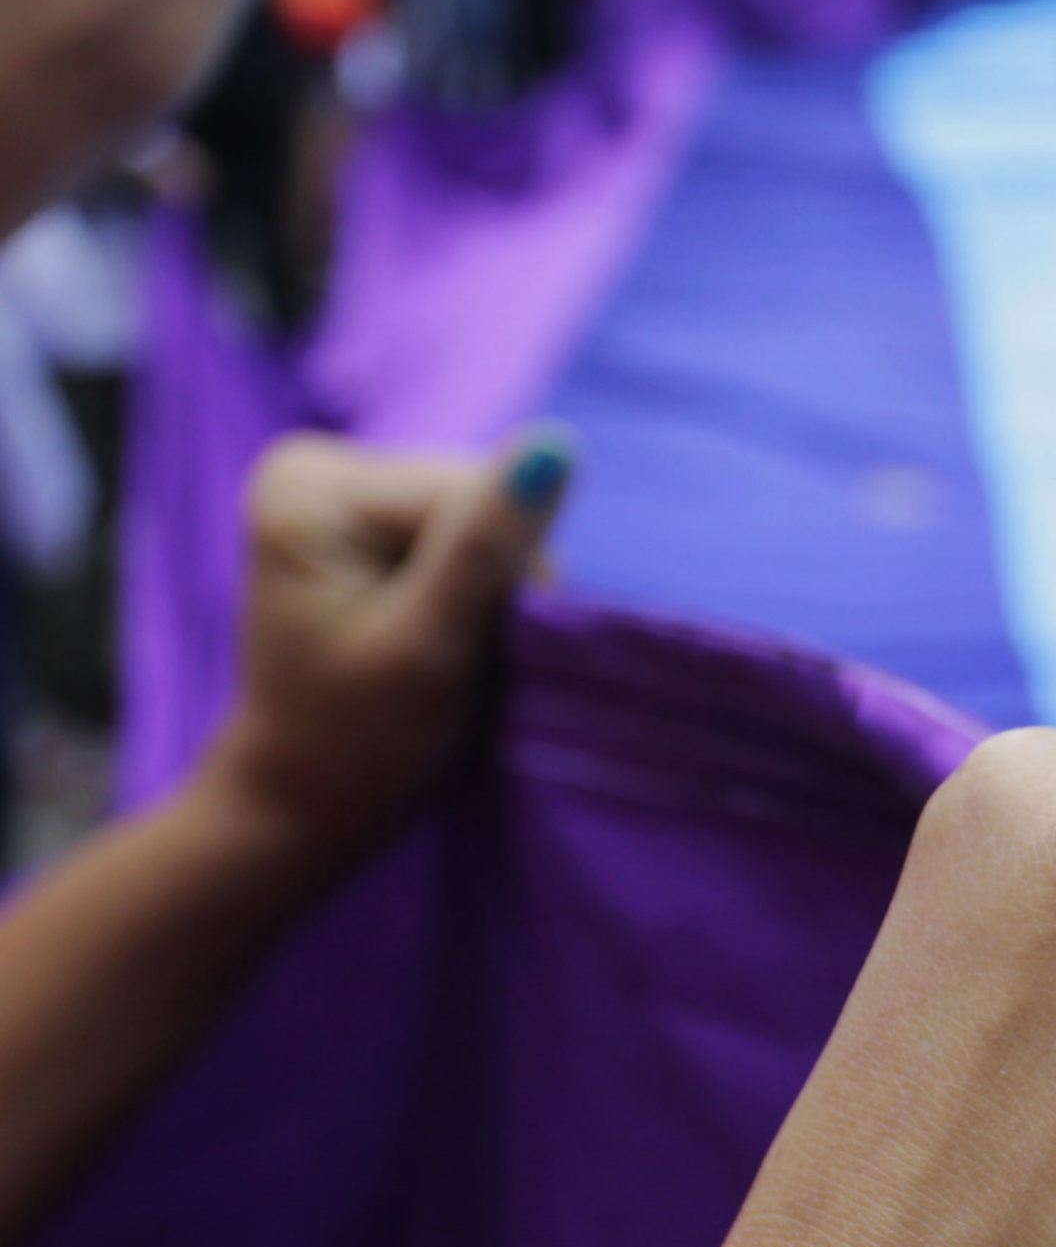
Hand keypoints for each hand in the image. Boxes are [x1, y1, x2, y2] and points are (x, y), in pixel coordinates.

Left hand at [195, 426, 572, 867]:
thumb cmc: (359, 743)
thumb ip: (489, 544)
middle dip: (493, 578)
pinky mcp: (364, 528)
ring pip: (479, 518)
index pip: (469, 490)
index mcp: (312, 484)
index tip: (470, 648)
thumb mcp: (431, 645)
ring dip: (490, 589)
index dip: (505, 571)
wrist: (306, 804)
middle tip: (459, 658)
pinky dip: (473, 593)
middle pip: (473, 495)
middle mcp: (316, 469)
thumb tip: (558, 441)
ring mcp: (339, 496)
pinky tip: (444, 636)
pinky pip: (461, 536)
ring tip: (449, 653)